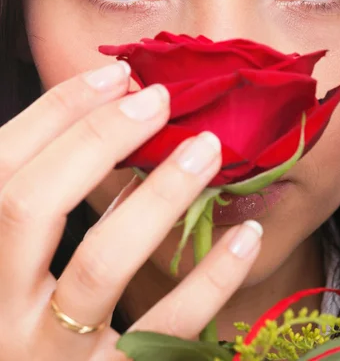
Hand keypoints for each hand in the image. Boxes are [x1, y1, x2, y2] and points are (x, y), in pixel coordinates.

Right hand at [0, 62, 261, 360]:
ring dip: (157, 193)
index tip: (116, 75)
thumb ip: (53, 196)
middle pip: (30, 205)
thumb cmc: (34, 314)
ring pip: (99, 264)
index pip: (0, 167)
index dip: (55, 111)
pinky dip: (210, 279)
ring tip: (205, 148)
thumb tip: (114, 116)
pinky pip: (164, 332)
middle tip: (158, 99)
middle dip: (96, 138)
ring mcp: (47, 354)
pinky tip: (247, 236)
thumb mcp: (22, 255)